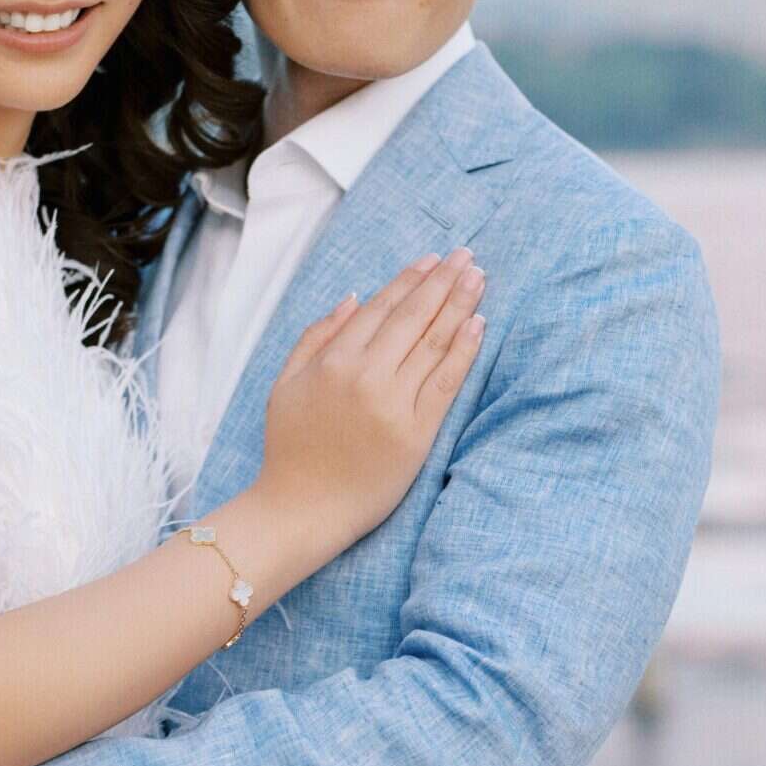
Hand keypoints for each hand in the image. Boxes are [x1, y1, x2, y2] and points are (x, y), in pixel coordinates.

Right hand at [259, 252, 484, 557]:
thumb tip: (354, 297)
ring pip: (434, 343)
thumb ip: (317, 337)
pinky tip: (478, 324)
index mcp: (333, 362)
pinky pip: (447, 382)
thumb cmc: (290, 449)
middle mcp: (366, 377)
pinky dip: (464, 350)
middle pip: (413, 317)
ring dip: (460, 305)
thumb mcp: (286, 384)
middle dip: (443, 281)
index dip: (409, 280)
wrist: (303, 510)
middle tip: (467, 255)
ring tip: (479, 278)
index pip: (381, 308)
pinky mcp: (417, 434)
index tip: (432, 260)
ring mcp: (394, 405)